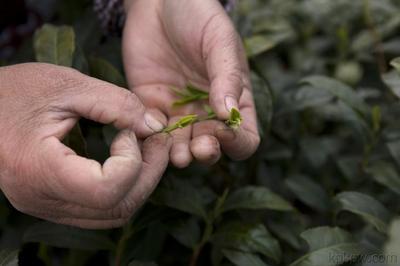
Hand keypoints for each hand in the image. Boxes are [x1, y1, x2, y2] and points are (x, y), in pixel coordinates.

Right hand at [0, 63, 170, 228]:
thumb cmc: (15, 90)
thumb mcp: (68, 85)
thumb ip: (117, 104)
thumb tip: (156, 126)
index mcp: (38, 169)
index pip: (105, 191)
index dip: (131, 161)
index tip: (128, 131)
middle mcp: (41, 199)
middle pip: (116, 208)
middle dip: (149, 172)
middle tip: (159, 139)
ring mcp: (46, 207)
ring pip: (112, 215)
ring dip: (140, 182)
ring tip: (148, 148)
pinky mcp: (52, 203)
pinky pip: (98, 210)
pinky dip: (123, 188)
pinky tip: (127, 160)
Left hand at [122, 0, 259, 167]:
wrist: (158, 3)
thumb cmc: (198, 17)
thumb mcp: (219, 42)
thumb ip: (227, 77)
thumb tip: (228, 114)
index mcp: (234, 101)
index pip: (244, 138)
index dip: (236, 142)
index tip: (221, 128)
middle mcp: (207, 113)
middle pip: (212, 149)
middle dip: (205, 154)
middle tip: (196, 147)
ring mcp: (179, 113)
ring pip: (181, 148)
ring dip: (179, 155)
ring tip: (174, 152)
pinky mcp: (150, 108)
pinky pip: (151, 134)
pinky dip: (151, 140)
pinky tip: (148, 132)